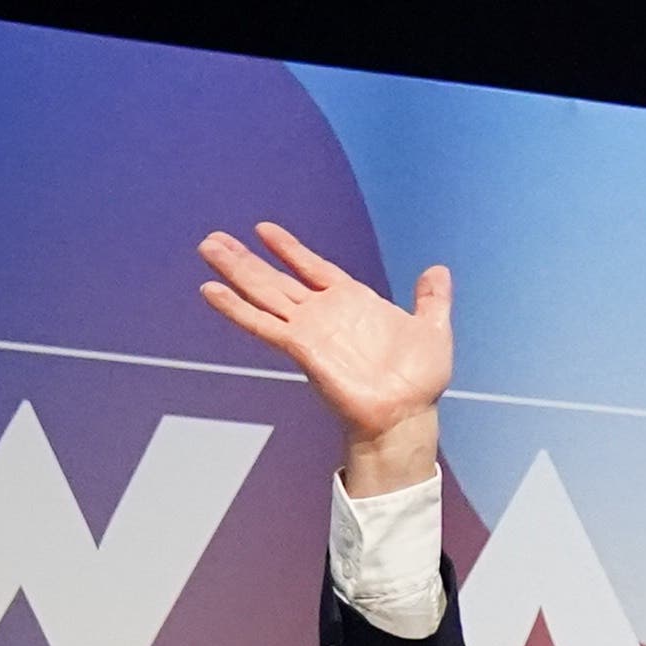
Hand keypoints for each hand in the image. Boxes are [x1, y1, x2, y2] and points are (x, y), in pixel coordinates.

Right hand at [196, 221, 451, 493]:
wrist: (408, 415)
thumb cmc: (419, 382)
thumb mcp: (433, 330)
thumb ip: (432, 299)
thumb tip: (438, 270)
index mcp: (352, 301)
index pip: (312, 267)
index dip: (289, 249)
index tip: (264, 230)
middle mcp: (324, 313)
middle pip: (276, 279)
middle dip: (245, 259)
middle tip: (213, 238)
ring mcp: (309, 330)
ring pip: (263, 294)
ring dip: (235, 272)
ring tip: (207, 249)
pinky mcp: (301, 348)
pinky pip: (263, 325)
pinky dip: (237, 308)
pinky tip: (212, 292)